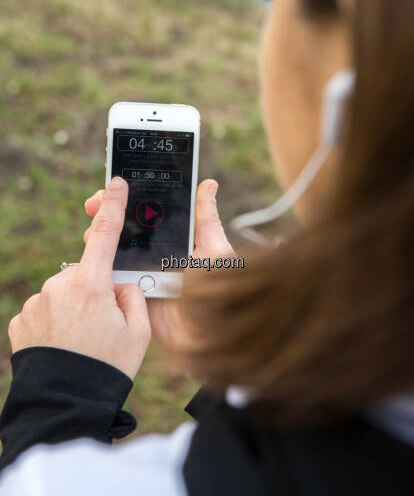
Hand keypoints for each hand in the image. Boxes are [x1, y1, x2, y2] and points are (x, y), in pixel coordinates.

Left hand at [8, 177, 150, 379]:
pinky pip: (45, 310)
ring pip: (64, 292)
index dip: (113, 205)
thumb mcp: (138, 331)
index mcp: (91, 284)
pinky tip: (63, 345)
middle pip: (85, 273)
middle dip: (95, 289)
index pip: (105, 234)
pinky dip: (55, 321)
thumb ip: (132, 295)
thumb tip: (118, 283)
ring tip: (81, 342)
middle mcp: (59, 286)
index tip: (116, 183)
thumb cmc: (107, 368)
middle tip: (103, 326)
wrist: (65, 405)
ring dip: (74, 307)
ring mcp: (37, 302)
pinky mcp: (21, 319)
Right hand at [84, 179, 232, 350]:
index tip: (114, 186)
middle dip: (108, 214)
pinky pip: (113, 279)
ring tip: (91, 228)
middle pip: (127, 230)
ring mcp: (144, 275)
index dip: (130, 199)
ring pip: (114, 252)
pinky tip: (90, 253)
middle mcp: (158, 256)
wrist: (212, 332)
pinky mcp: (133, 295)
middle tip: (94, 204)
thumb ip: (206, 218)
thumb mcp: (215, 247)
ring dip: (99, 238)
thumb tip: (208, 183)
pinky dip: (100, 266)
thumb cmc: (221, 289)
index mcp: (177, 241)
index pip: (149, 214)